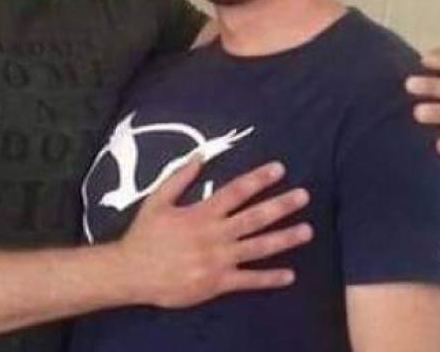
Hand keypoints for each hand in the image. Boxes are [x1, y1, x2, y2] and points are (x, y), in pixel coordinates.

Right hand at [117, 158, 312, 308]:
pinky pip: (248, 280)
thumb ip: (179, 178)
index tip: (279, 169)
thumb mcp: (156, 201)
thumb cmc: (144, 235)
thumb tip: (199, 156)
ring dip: (284, 238)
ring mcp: (218, 260)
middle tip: (304, 196)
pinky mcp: (217, 283)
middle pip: (254, 217)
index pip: (236, 191)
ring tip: (307, 231)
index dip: (259, 179)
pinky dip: (269, 278)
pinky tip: (289, 275)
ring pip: (258, 247)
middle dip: (281, 206)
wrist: (132, 273)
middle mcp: (215, 235)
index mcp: (201, 214)